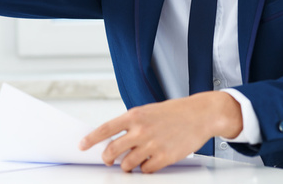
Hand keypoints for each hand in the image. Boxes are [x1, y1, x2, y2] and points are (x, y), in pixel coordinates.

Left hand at [79, 91, 242, 172]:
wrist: (200, 114)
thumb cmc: (176, 112)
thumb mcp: (149, 111)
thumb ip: (132, 123)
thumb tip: (115, 139)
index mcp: (135, 115)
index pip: (105, 129)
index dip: (91, 139)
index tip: (82, 145)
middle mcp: (140, 130)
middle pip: (111, 151)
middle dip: (107, 159)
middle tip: (108, 160)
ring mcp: (152, 145)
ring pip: (127, 165)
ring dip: (127, 165)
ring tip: (135, 160)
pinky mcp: (164, 158)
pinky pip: (145, 171)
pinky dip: (145, 169)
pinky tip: (151, 161)